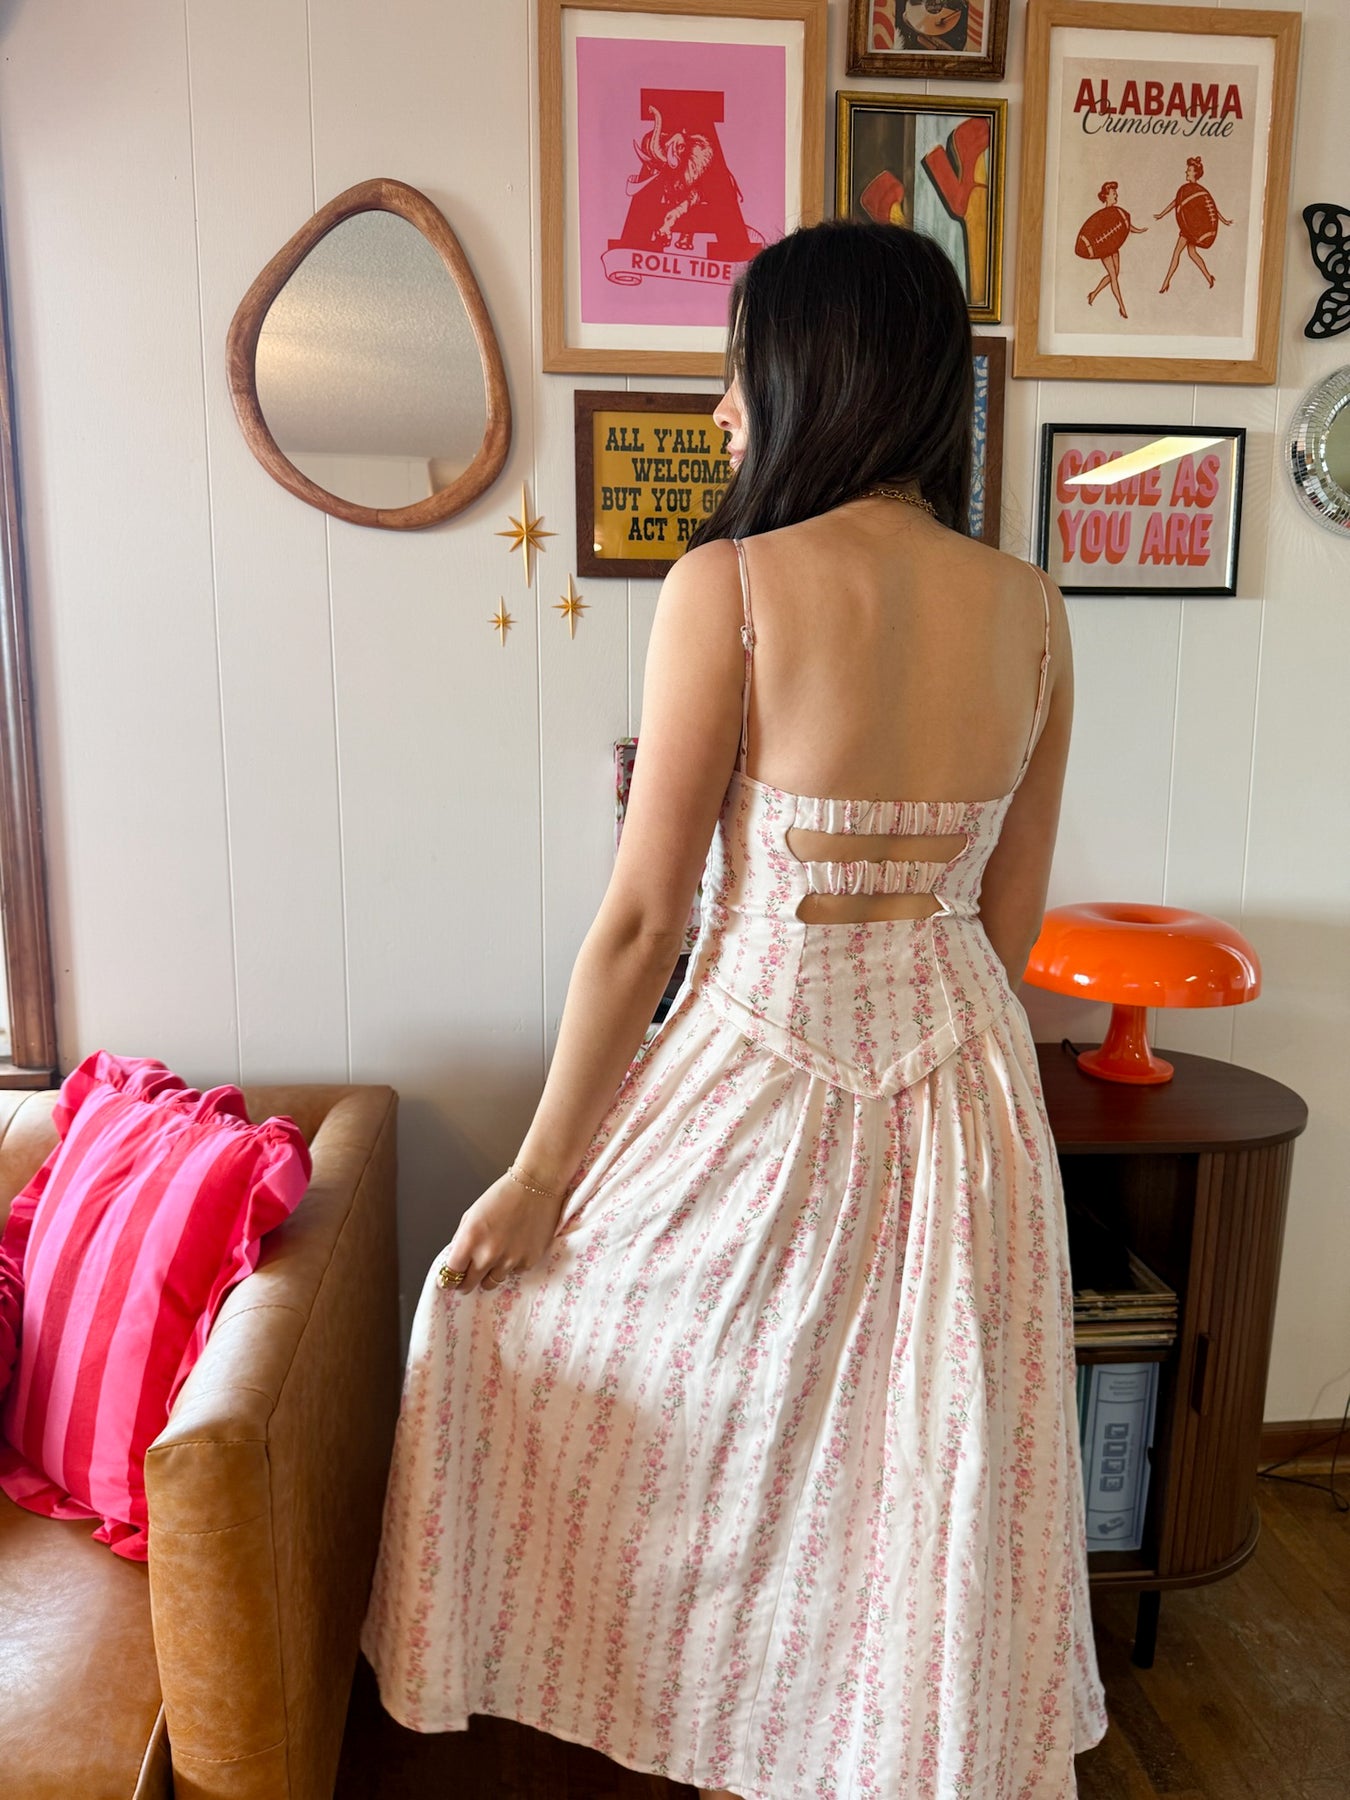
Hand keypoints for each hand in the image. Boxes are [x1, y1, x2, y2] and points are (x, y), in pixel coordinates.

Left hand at [436, 1171, 565, 1295]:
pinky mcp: (528, 1262)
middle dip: (465, 1283)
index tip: (449, 1281)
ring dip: (488, 1275)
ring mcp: (510, 1261)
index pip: (450, 1274)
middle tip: (467, 1277)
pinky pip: (513, 1273)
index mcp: (470, 1240)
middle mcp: (488, 1255)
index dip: (448, 1279)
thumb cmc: (503, 1194)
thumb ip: (461, 1238)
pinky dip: (511, 1265)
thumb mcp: (472, 1213)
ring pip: (491, 1283)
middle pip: (469, 1285)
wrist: (537, 1185)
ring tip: (494, 1258)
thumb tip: (456, 1259)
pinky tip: (515, 1247)